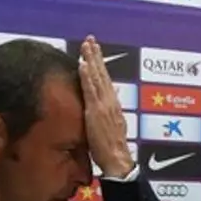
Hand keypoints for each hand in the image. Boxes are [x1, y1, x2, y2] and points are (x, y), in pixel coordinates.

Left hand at [79, 35, 133, 177]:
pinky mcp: (96, 111)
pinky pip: (90, 91)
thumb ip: (110, 111)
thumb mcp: (113, 126)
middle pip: (102, 74)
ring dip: (91, 60)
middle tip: (90, 40)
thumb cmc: (113, 148)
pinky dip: (87, 76)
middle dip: (96, 55)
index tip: (94, 50)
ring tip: (85, 46)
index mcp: (113, 104)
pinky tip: (82, 65)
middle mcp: (110, 101)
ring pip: (97, 78)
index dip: (100, 64)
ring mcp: (103, 105)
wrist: (118, 160)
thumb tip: (109, 100)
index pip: (106, 79)